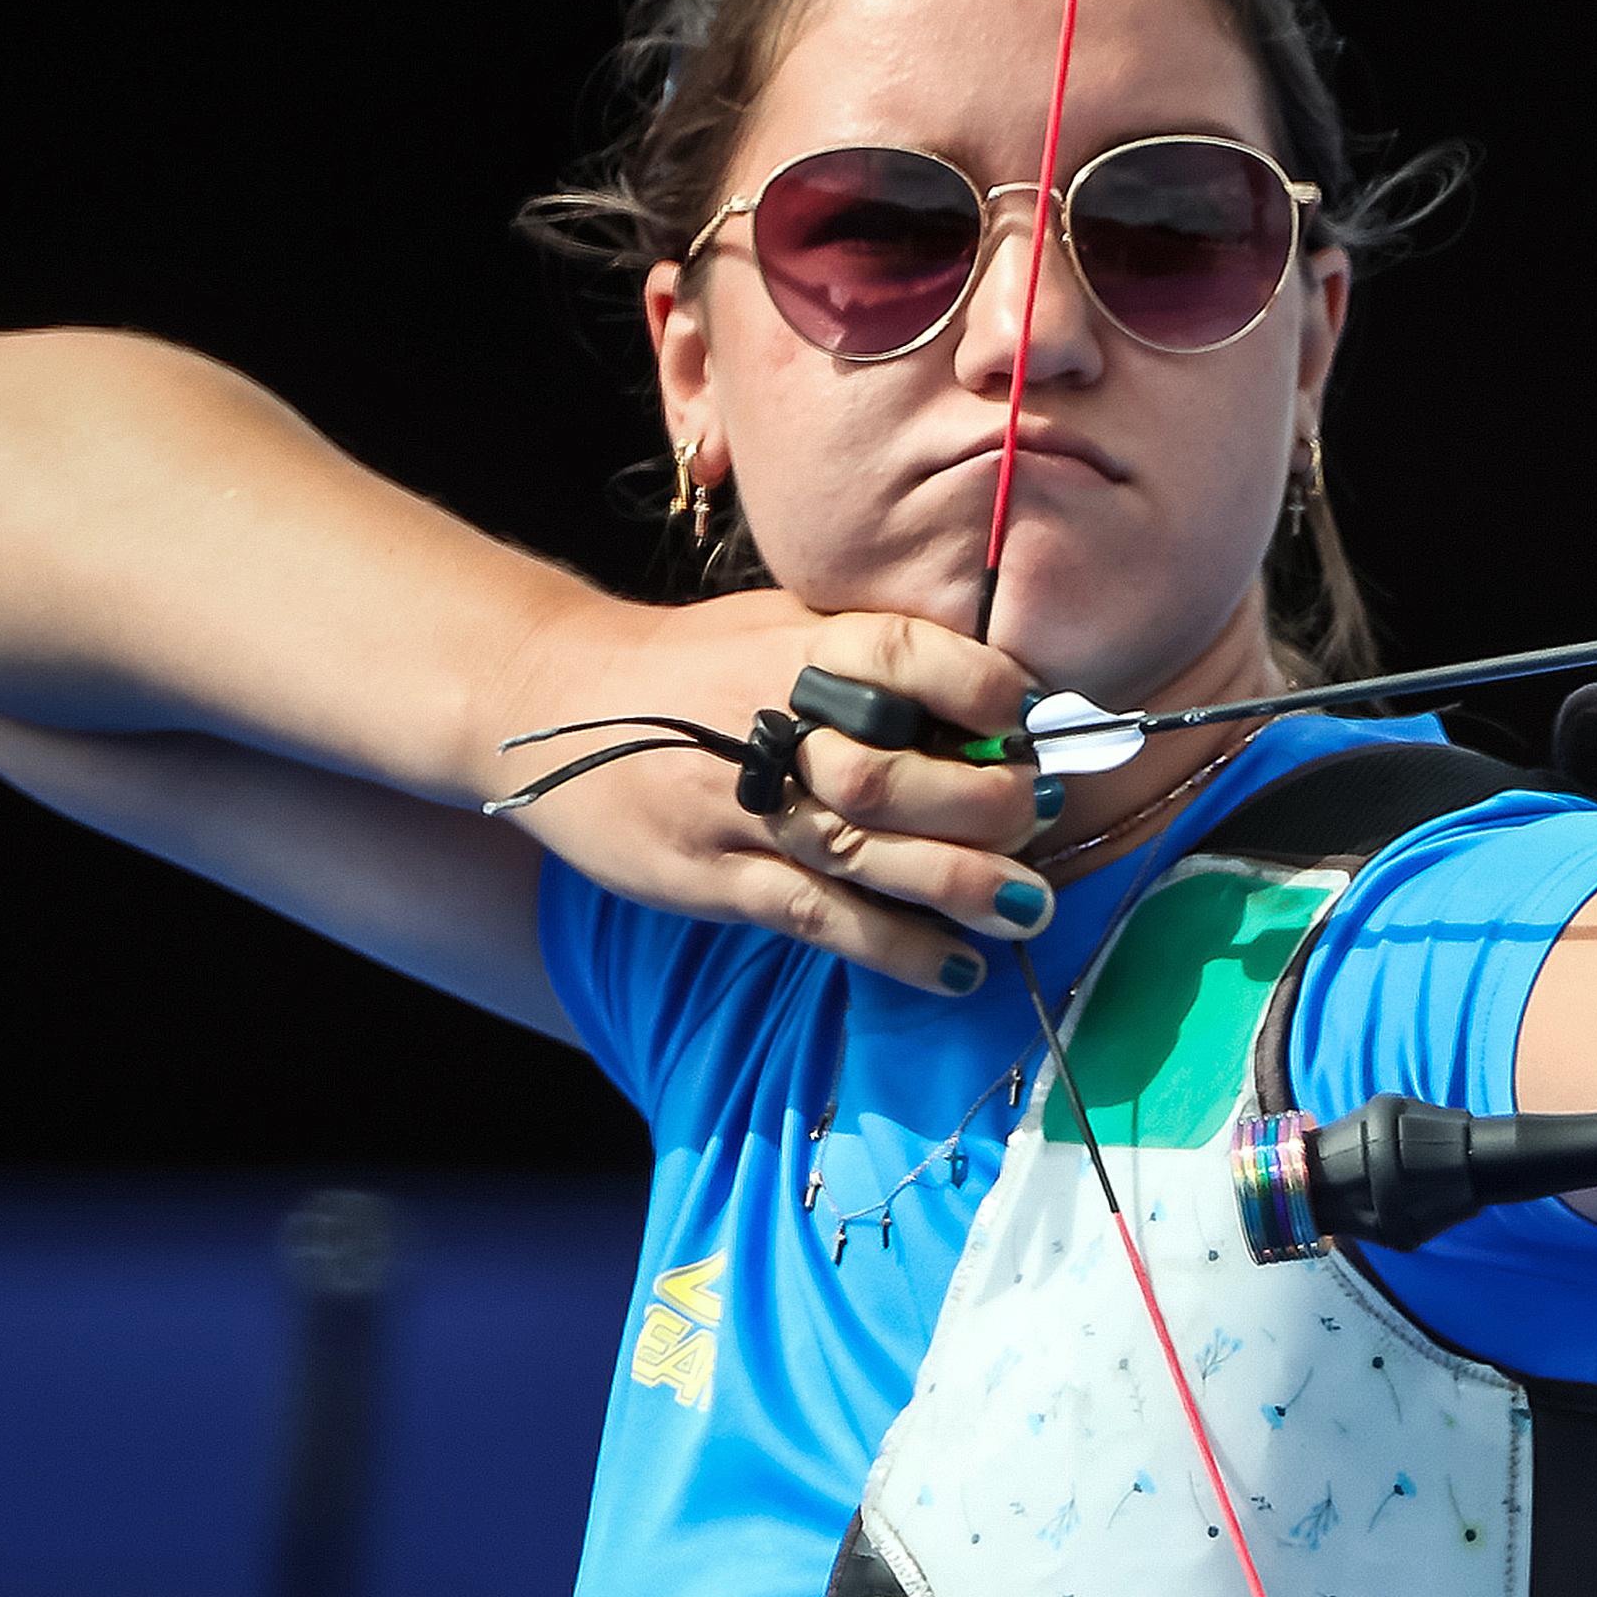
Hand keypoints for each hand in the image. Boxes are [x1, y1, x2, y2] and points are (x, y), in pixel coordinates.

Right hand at [492, 592, 1052, 996]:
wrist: (550, 702)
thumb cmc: (695, 666)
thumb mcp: (780, 627)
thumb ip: (873, 659)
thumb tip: (1006, 704)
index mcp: (795, 648)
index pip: (905, 655)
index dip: (984, 688)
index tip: (1031, 718)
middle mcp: (767, 724)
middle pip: (899, 773)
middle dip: (991, 803)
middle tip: (1045, 815)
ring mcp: (736, 807)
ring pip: (868, 855)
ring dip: (962, 886)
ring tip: (1027, 908)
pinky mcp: (712, 877)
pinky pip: (820, 918)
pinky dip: (896, 949)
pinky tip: (956, 969)